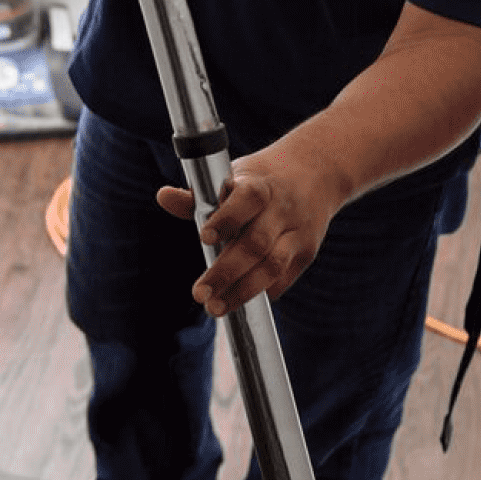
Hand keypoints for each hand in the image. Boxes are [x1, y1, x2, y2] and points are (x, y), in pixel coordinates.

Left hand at [154, 146, 350, 315]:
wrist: (316, 172)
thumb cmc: (259, 180)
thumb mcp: (232, 177)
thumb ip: (197, 195)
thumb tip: (163, 197)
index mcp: (259, 185)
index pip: (246, 200)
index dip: (226, 219)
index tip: (204, 238)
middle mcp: (282, 209)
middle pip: (256, 244)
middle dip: (226, 272)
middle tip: (200, 294)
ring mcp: (298, 232)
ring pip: (273, 266)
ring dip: (243, 291)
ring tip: (216, 307)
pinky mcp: (307, 252)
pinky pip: (284, 278)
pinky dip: (263, 291)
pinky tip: (242, 302)